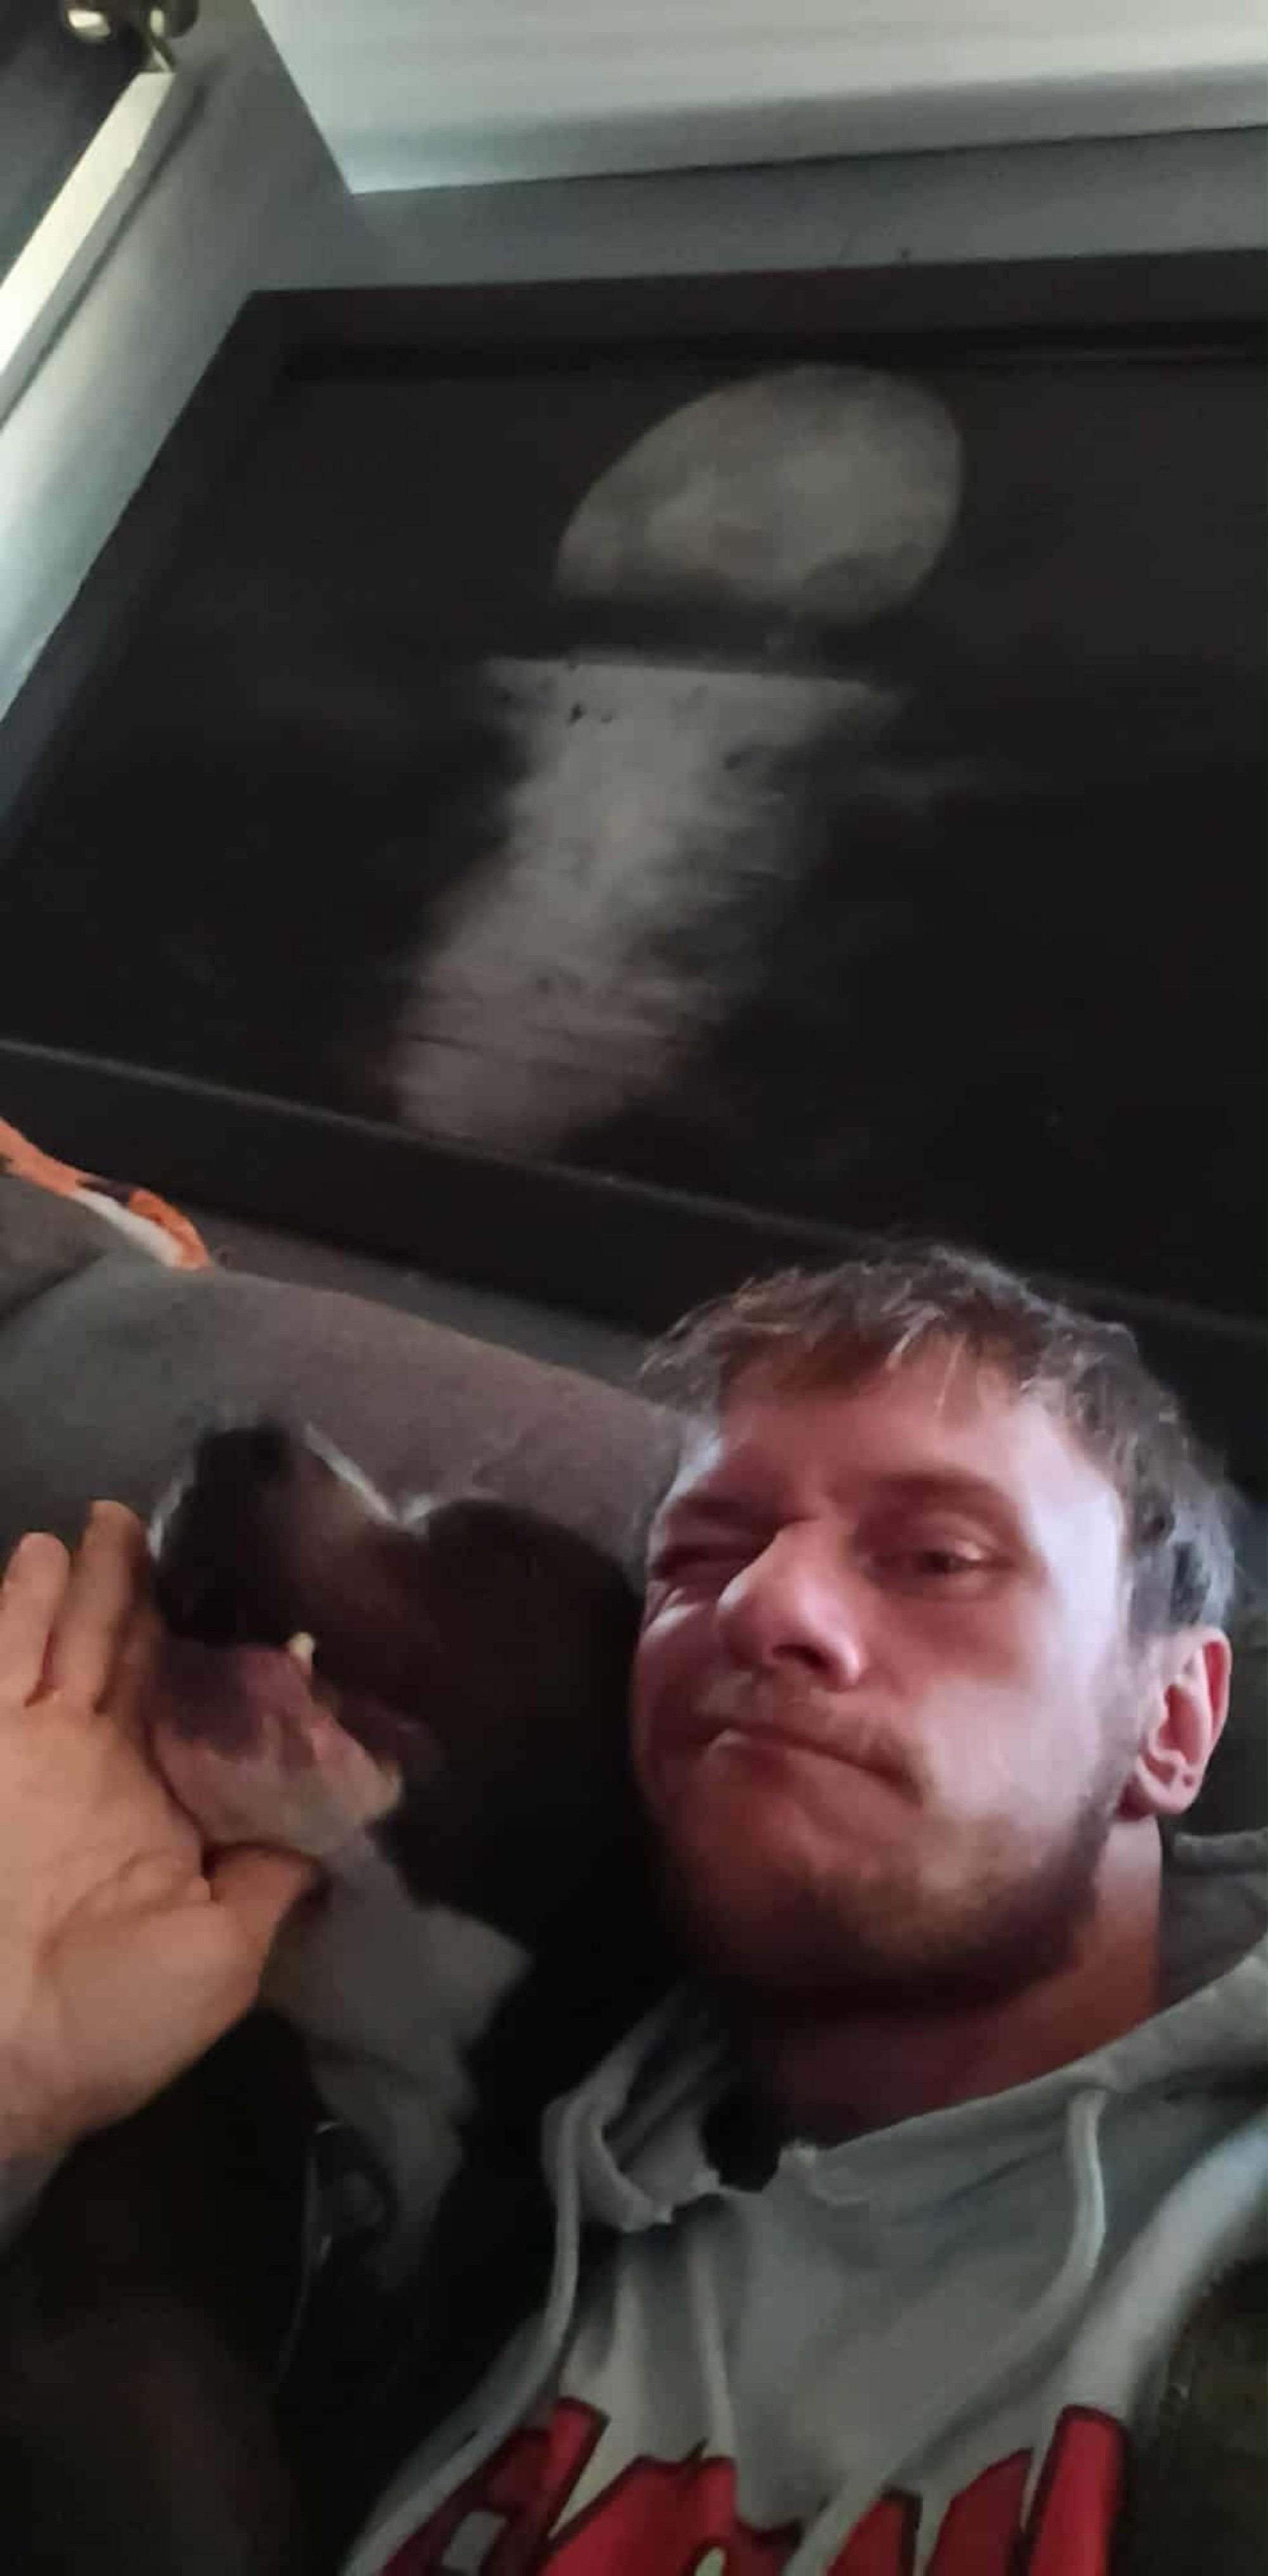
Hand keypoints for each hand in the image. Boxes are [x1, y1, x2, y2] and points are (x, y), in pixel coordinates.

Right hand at [0, 1504, 317, 2162]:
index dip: (231, 1654)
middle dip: (153, 1592)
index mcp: (172, 1812)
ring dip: (91, 1580)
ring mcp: (38, 1753)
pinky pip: (3, 1657)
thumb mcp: (226, 1953)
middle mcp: (106, 1769)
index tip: (269, 1591)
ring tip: (113, 1517)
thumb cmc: (113, 2016)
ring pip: (70, 1641)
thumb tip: (336, 1812)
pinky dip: (19, 1604)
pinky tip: (40, 1552)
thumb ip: (274, 1873)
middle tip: (177, 1521)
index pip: (209, 1710)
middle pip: (136, 1656)